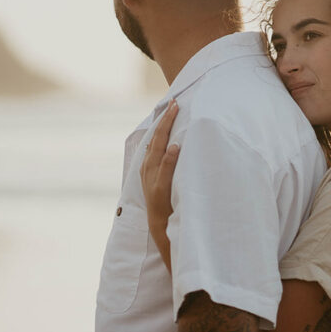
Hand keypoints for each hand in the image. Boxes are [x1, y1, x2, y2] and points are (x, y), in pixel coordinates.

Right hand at [141, 99, 180, 268]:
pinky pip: (165, 172)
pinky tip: (177, 147)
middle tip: (174, 102)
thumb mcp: (166, 180)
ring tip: (174, 113)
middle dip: (165, 119)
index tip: (171, 104)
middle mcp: (148, 170)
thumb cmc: (167, 202)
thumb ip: (169, 164)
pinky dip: (169, 159)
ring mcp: (152, 180)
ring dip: (166, 131)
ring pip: (158, 150)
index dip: (163, 121)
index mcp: (149, 165)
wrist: (161, 229)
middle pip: (156, 139)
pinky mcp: (159, 191)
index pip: (156, 138)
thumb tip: (182, 145)